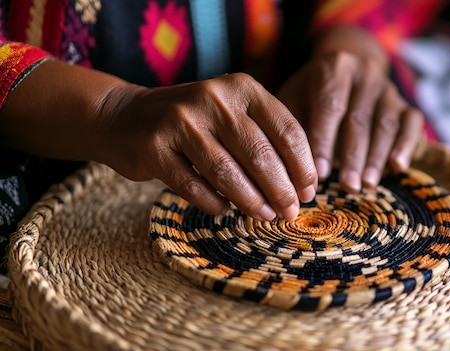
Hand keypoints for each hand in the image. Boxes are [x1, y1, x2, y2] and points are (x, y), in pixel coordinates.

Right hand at [96, 73, 317, 220]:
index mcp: (242, 88)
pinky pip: (193, 186)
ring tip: (265, 216)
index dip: (302, 167)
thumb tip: (301, 186)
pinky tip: (224, 210)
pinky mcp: (154, 148)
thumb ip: (265, 139)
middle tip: (289, 212)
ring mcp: (181, 121)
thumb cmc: (195, 122)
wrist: (125, 116)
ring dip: (251, 202)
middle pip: (261, 155)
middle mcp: (214, 98)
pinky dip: (214, 204)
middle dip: (281, 191)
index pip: (286, 130)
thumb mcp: (233, 114)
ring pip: (228, 173)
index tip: (308, 192)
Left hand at [277, 25, 423, 191]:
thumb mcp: (295, 99)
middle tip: (348, 187)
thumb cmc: (311, 93)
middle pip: (360, 119)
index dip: (325, 140)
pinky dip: (406, 145)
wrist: (345, 69)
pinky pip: (412, 123)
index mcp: (334, 68)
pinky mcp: (405, 102)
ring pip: (386, 124)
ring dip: (377, 157)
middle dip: (353, 156)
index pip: (330, 106)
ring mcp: (388, 88)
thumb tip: (293, 169)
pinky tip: (398, 166)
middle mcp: (365, 73)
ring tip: (368, 184)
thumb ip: (294, 127)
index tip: (320, 173)